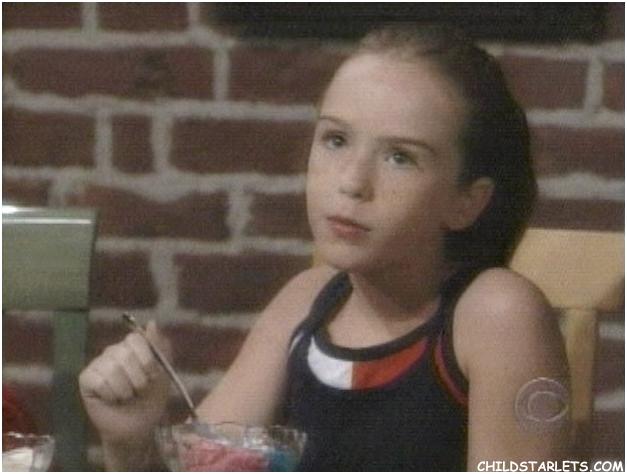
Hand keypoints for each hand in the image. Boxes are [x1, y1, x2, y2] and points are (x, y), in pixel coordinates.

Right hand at [79, 321, 171, 443]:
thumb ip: (160, 347)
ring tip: (126, 396)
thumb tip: (151, 322)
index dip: (146, 359)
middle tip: (139, 390)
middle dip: (138, 378)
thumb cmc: (151, 399)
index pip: (136, 339)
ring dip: (125, 389)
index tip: (152, 375)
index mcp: (133, 346)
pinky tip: (111, 399)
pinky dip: (110, 394)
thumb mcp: (163, 372)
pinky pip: (99, 380)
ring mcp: (99, 363)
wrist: (138, 427)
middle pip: (124, 353)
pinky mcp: (86, 379)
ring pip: (112, 368)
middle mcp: (114, 351)